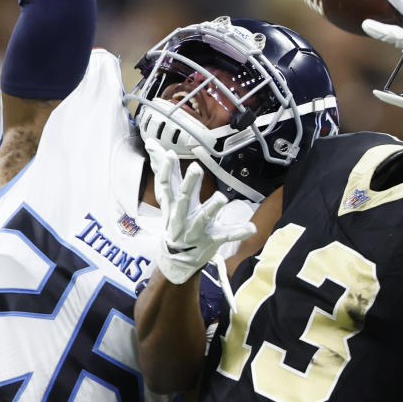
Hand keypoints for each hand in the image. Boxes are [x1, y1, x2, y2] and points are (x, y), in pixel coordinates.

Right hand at [145, 139, 255, 284]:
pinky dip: (238, 232)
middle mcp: (182, 216)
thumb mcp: (167, 198)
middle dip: (189, 184)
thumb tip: (151, 144)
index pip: (166, 185)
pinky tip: (251, 228)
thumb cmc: (175, 220)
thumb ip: (164, 172)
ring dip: (212, 207)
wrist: (177, 257)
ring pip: (204, 217)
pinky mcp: (211, 240)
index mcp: (173, 204)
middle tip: (196, 168)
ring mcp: (197, 229)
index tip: (169, 154)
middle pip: (184, 198)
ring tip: (221, 197)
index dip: (166, 170)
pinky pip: (225, 236)